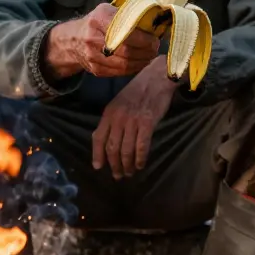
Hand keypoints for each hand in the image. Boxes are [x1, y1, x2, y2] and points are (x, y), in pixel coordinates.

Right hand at [45, 3, 159, 79]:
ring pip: (124, 64)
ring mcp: (92, 56)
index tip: (155, 38)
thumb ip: (128, 14)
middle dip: (146, 51)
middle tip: (155, 48)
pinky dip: (134, 68)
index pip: (125, 31)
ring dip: (143, 61)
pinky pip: (120, 72)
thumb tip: (156, 20)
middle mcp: (92, 38)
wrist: (73, 40)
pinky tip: (141, 62)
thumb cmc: (98, 22)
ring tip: (150, 55)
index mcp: (98, 19)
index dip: (143, 38)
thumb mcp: (108, 10)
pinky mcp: (96, 70)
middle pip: (126, 50)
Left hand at [91, 56, 177, 178]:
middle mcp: (118, 118)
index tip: (98, 167)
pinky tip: (141, 165)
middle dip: (114, 165)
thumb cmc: (139, 90)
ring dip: (127, 165)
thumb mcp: (119, 102)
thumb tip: (109, 140)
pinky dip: (140, 158)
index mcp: (109, 113)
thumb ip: (113, 119)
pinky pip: (141, 146)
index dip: (97, 155)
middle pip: (112, 148)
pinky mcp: (147, 123)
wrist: (157, 78)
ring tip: (130, 173)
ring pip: (126, 150)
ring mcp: (132, 121)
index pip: (98, 138)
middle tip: (118, 175)